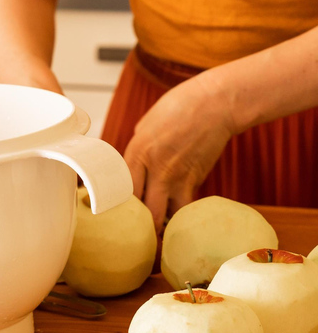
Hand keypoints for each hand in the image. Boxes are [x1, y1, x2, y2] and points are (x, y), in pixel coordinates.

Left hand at [123, 72, 234, 231]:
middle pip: (143, 210)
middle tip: (136, 229)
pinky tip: (176, 215)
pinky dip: (180, 214)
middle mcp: (156, 168)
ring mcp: (178, 177)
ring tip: (157, 228)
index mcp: (138, 151)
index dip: (118, 206)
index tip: (116, 213)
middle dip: (139, 224)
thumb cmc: (180, 106)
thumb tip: (132, 164)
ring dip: (161, 223)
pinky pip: (185, 206)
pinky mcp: (197, 180)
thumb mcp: (147, 124)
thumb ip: (138, 147)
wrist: (216, 103)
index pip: (122, 190)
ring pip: (167, 216)